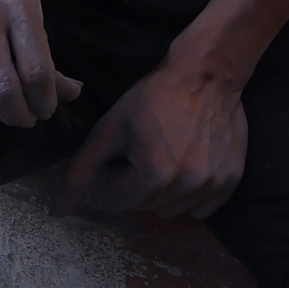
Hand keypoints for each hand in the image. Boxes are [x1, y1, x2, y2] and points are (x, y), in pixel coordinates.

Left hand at [62, 57, 247, 217]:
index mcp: (153, 177)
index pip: (116, 202)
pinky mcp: (231, 181)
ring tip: (169, 153)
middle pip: (144, 206)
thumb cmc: (152, 97)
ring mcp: (213, 185)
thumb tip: (57, 213)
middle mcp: (186, 187)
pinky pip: (202, 208)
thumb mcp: (107, 131)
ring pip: (171, 209)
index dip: (115, 174)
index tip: (127, 149)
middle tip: (147, 148)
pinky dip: (192, 193)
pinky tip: (190, 162)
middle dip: (138, 183)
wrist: (206, 74)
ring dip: (164, 189)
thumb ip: (79, 173)